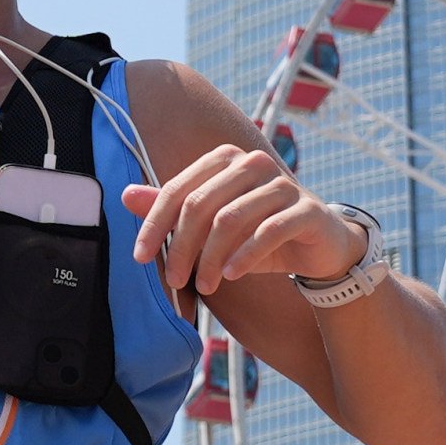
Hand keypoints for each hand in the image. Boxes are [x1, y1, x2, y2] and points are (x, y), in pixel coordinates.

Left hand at [119, 145, 365, 295]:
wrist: (320, 246)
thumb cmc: (259, 233)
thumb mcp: (213, 225)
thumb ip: (173, 209)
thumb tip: (126, 195)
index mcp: (225, 159)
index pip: (177, 189)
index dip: (153, 224)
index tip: (139, 257)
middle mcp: (253, 163)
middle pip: (200, 204)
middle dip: (181, 246)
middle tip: (174, 280)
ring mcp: (282, 184)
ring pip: (230, 219)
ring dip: (211, 258)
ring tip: (206, 285)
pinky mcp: (306, 209)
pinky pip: (268, 232)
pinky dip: (245, 256)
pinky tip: (233, 276)